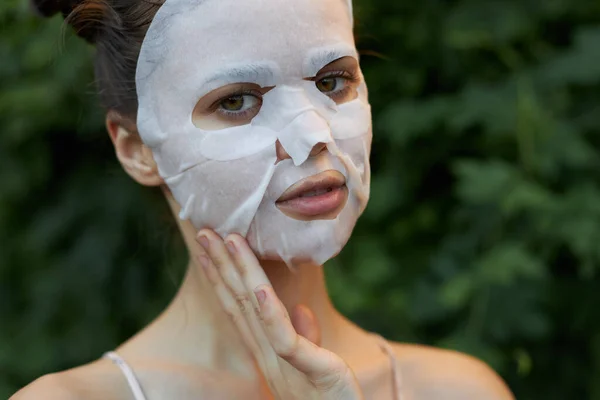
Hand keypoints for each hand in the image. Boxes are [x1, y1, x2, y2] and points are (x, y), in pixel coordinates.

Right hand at [195, 229, 364, 399]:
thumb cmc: (330, 399)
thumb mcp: (315, 363)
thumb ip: (305, 336)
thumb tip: (299, 309)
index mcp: (268, 352)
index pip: (240, 308)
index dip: (223, 277)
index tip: (211, 247)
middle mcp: (267, 355)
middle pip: (239, 302)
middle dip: (221, 266)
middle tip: (205, 231)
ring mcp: (283, 363)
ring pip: (254, 311)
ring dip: (239, 274)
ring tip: (227, 240)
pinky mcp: (308, 369)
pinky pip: (282, 339)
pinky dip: (269, 312)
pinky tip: (258, 287)